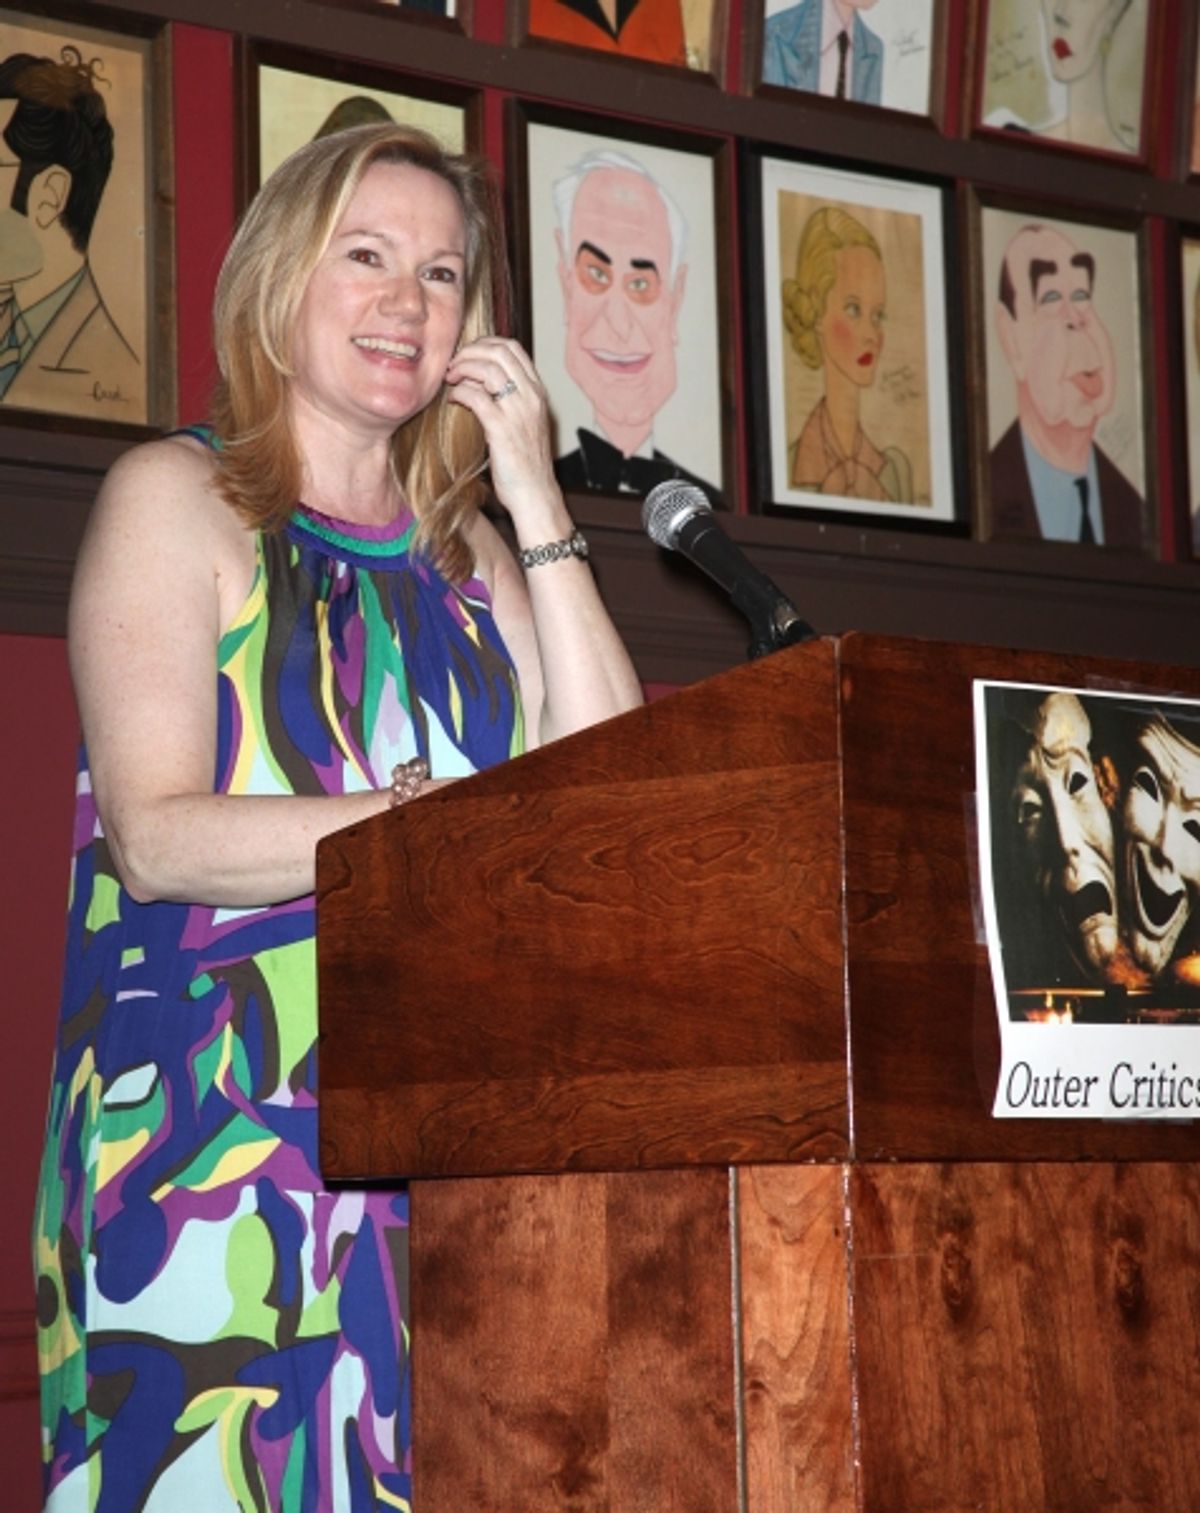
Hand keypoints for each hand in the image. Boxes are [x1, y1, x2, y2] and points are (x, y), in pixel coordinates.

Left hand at [444, 337, 558, 514]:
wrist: (535, 494)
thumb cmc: (525, 463)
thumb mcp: (524, 422)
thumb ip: (509, 398)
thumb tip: (477, 379)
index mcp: (538, 392)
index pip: (513, 348)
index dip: (485, 344)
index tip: (468, 354)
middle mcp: (531, 397)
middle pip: (499, 351)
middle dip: (470, 351)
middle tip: (453, 364)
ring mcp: (518, 412)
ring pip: (487, 369)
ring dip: (462, 368)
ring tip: (450, 379)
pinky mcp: (502, 429)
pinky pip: (476, 397)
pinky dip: (459, 393)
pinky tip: (453, 400)